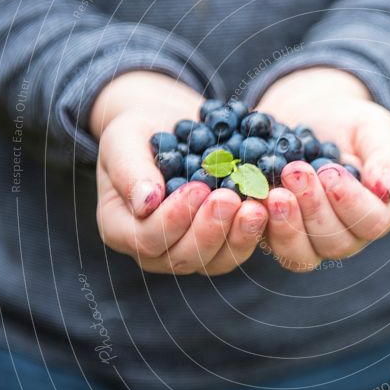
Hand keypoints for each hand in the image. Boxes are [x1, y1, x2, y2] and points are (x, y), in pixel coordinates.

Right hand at [90, 71, 267, 274]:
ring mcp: (191, 251)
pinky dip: (255, 231)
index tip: (198, 188)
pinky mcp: (222, 244)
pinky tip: (268, 207)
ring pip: (216, 261)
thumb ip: (129, 168)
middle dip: (210, 229)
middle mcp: (155, 250)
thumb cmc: (140, 131)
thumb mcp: (124, 138)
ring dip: (238, 235)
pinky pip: (239, 248)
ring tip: (256, 206)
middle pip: (184, 257)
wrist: (172, 128)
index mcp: (121, 228)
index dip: (173, 218)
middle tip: (230, 197)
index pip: (147, 239)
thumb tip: (145, 202)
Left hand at [256, 67, 389, 271]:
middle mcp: (345, 235)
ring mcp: (309, 240)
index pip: (372, 223)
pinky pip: (266, 244)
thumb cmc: (350, 122)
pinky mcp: (275, 234)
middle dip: (313, 208)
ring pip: (300, 254)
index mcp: (376, 213)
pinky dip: (258, 224)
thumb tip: (386, 187)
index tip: (331, 172)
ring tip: (274, 191)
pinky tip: (252, 198)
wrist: (309, 113)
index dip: (352, 203)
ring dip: (287, 224)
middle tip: (295, 171)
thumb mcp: (375, 128)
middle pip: (334, 242)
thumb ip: (388, 156)